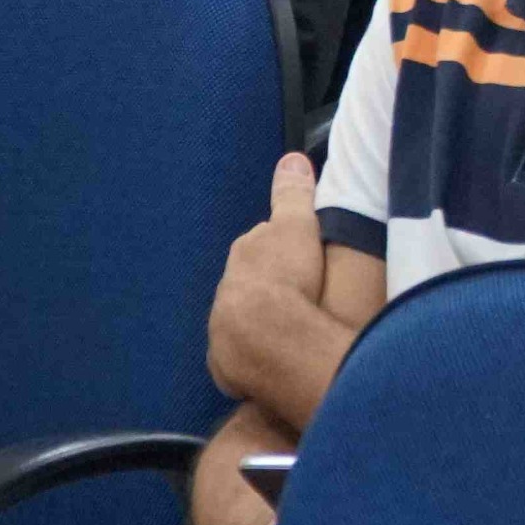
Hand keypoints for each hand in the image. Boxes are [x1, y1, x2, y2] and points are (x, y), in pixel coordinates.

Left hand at [206, 155, 325, 407]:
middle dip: (267, 284)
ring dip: (261, 320)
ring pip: (243, 318)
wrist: (267, 337)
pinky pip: (242, 355)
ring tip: (288, 328)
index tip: (300, 255)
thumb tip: (291, 158)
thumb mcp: (298, 227)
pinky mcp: (228, 366)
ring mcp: (223, 329)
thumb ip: (293, 195)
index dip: (281, 248)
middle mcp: (225, 289)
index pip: (260, 244)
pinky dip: (255, 354)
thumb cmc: (288, 277)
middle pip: (249, 281)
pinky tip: (273, 358)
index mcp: (244, 254)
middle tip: (299, 291)